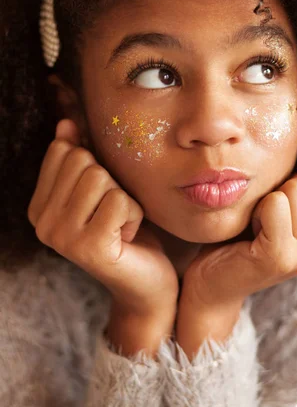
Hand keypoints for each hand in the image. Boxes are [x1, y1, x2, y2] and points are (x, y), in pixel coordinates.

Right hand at [28, 119, 178, 317]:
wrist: (146, 283)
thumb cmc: (125, 230)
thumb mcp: (101, 189)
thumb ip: (80, 158)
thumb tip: (66, 123)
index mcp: (39, 207)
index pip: (63, 150)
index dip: (95, 165)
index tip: (100, 198)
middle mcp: (43, 224)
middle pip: (82, 160)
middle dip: (111, 181)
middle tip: (113, 213)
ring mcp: (62, 238)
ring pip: (100, 177)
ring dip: (124, 198)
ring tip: (120, 224)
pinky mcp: (89, 247)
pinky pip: (120, 200)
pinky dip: (134, 213)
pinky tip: (128, 236)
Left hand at [179, 152, 296, 310]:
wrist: (214, 282)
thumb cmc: (245, 239)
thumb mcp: (284, 208)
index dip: (289, 185)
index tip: (276, 214)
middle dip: (279, 191)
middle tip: (263, 221)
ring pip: (293, 189)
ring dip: (266, 201)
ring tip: (257, 228)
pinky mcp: (281, 257)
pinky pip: (274, 204)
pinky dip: (257, 211)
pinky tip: (251, 234)